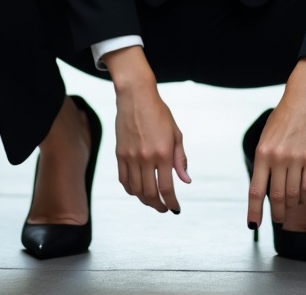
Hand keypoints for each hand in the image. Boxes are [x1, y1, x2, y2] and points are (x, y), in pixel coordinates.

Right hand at [103, 46, 190, 212]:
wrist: (136, 97)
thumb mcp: (176, 133)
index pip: (167, 188)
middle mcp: (146, 157)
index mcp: (163, 152)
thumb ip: (180, 159)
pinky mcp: (120, 154)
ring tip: (152, 201)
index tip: (175, 208)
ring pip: (136, 190)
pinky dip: (131, 190)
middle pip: (150, 193)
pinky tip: (138, 191)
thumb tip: (185, 180)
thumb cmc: (159, 113)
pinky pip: (124, 180)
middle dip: (159, 205)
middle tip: (164, 208)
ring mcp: (131, 157)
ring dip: (145, 200)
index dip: (172, 202)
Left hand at [246, 57, 305, 228]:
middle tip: (277, 221)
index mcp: (261, 153)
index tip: (253, 224)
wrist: (303, 100)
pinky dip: (304, 197)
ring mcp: (295, 159)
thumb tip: (263, 188)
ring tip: (289, 208)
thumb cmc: (282, 119)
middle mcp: (277, 158)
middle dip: (276, 214)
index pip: (255, 189)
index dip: (254, 210)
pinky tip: (301, 198)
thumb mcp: (266, 137)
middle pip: (275, 197)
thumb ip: (264, 161)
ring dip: (290, 206)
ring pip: (292, 195)